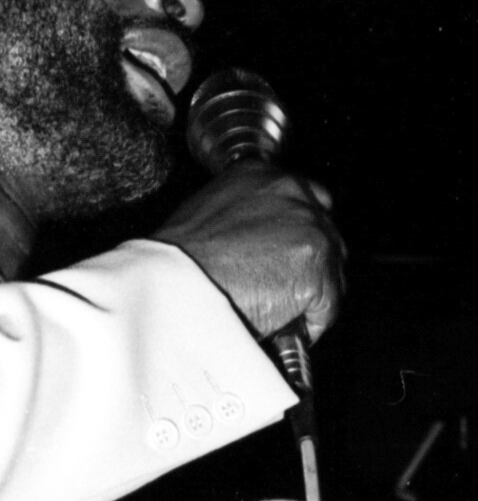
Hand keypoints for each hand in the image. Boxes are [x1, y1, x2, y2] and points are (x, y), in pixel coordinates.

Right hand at [153, 162, 344, 342]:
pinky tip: (280, 327)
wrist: (169, 287)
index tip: (287, 257)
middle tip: (282, 290)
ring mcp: (308, 228)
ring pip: (330, 270)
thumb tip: (257, 243)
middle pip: (326, 233)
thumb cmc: (173, 264)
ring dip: (309, 293)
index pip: (306, 199)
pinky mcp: (316, 268)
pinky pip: (327, 306)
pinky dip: (308, 324)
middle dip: (308, 265)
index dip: (296, 235)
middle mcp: (290, 192)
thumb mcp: (204, 217)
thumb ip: (240, 218)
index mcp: (258, 174)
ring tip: (276, 312)